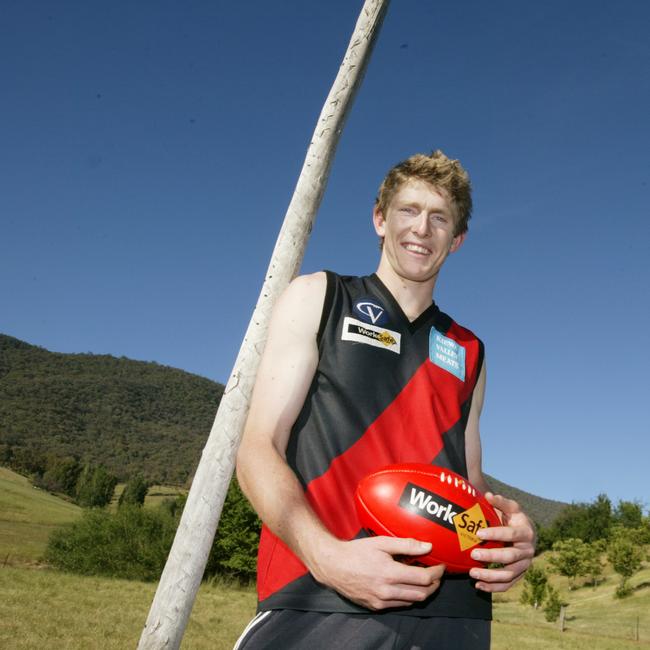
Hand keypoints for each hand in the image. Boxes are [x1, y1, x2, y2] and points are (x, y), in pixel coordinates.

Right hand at [310, 536, 444, 609]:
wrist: (333, 566)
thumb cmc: (356, 551)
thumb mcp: (381, 542)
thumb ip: (406, 545)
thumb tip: (427, 546)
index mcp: (390, 573)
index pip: (424, 578)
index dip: (437, 573)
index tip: (441, 566)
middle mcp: (387, 591)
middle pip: (422, 594)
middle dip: (434, 585)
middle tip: (436, 574)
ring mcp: (381, 601)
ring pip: (412, 601)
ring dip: (423, 592)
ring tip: (424, 580)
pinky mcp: (375, 606)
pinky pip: (399, 605)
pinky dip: (408, 596)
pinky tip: (406, 585)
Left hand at [468, 493, 535, 592]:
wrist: (527, 534)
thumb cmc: (514, 518)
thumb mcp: (511, 508)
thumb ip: (501, 501)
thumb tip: (488, 495)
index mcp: (526, 532)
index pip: (511, 534)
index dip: (496, 534)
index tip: (478, 533)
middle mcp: (528, 551)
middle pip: (510, 556)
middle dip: (491, 556)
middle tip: (473, 554)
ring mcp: (524, 565)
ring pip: (509, 574)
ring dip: (490, 576)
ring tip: (473, 573)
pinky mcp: (519, 575)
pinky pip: (507, 584)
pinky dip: (493, 587)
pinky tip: (479, 586)